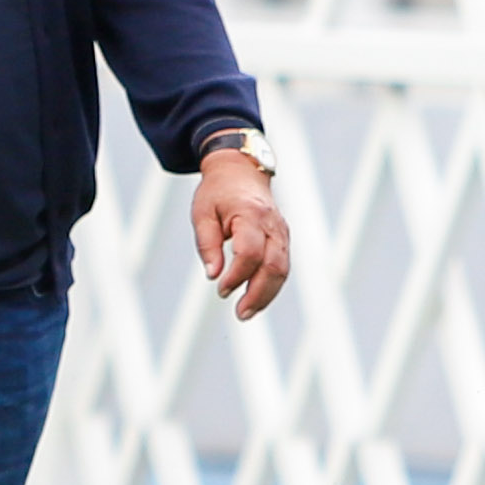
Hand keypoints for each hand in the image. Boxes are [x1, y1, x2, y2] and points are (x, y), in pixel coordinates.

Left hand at [194, 146, 288, 322]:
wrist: (241, 170)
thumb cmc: (218, 192)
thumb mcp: (202, 213)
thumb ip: (207, 244)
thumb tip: (213, 275)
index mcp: (250, 214)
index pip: (250, 252)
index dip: (237, 275)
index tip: (220, 289)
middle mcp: (271, 224)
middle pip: (273, 265)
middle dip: (258, 294)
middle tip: (240, 313)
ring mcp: (281, 232)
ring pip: (282, 269)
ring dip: (267, 295)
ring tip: (247, 312)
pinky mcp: (282, 239)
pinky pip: (282, 266)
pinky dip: (271, 286)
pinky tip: (256, 299)